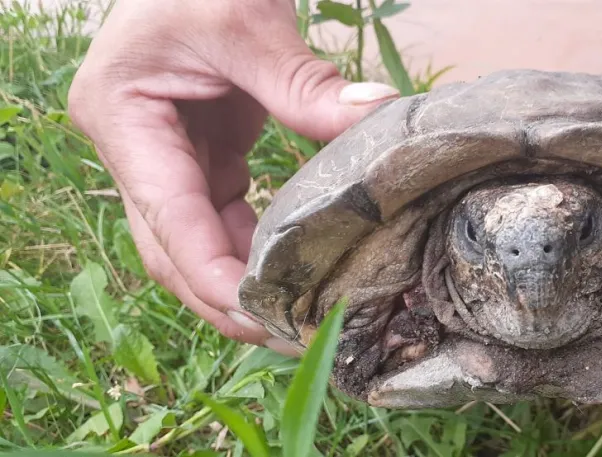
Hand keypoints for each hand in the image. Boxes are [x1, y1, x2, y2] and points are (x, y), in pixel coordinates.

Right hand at [68, 0, 398, 353]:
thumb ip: (303, 81)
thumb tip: (379, 117)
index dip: (212, 274)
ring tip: (297, 317)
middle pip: (171, 248)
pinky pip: (220, 218)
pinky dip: (252, 247)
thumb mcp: (247, 20)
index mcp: (121, 116)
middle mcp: (133, 147)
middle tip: (288, 335)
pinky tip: (292, 270)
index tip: (264, 313)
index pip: (168, 218)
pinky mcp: (198, 156)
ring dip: (240, 281)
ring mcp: (164, 156)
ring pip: (195, 242)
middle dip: (223, 298)